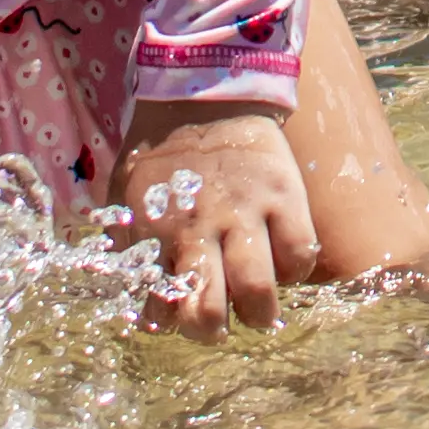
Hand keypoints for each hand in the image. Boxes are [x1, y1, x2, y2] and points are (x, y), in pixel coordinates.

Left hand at [109, 102, 318, 333]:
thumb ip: (135, 253)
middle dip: (213, 331)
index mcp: (155, 236)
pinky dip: (293, 268)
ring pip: (258, 291)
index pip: (157, 311)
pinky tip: (281, 258)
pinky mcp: (284, 194)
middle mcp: (198, 230)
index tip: (178, 309)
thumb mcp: (129, 205)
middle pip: (208, 313)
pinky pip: (299, 254)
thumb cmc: (162, 164)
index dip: (169, 322)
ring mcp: (245, 213)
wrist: (204, 97)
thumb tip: (147, 304)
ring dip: (259, 312)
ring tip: (257, 306)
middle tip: (219, 321)